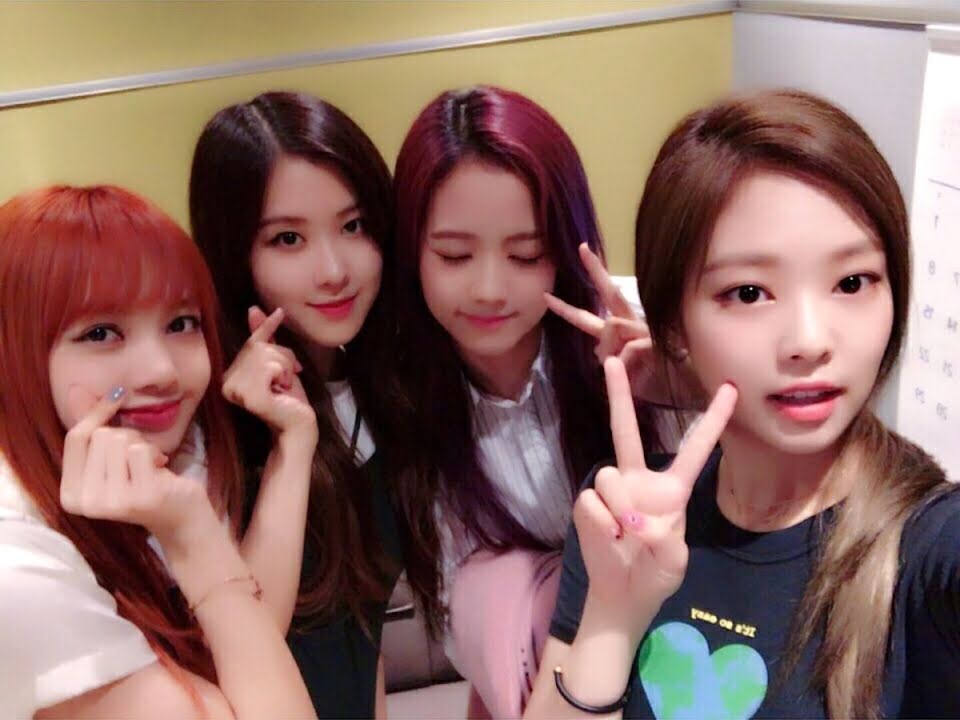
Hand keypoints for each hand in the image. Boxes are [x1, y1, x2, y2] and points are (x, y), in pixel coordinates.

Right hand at [59, 387, 215, 548]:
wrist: (179, 516)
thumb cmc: (144, 481)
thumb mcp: (112, 458)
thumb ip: (93, 429)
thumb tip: (77, 390)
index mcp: (70, 495)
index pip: (75, 437)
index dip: (96, 412)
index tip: (118, 395)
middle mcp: (85, 502)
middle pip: (101, 435)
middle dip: (127, 436)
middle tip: (140, 458)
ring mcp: (111, 502)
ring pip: (120, 439)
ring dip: (142, 445)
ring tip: (149, 465)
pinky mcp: (139, 497)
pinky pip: (139, 450)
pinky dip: (153, 453)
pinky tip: (159, 471)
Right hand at [222, 307, 315, 435]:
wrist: (300, 426)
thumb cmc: (291, 399)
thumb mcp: (280, 364)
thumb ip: (265, 340)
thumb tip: (253, 309)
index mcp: (230, 376)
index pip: (250, 343)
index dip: (266, 326)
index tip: (280, 313)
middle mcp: (226, 384)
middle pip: (260, 347)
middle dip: (284, 357)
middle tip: (288, 378)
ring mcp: (236, 392)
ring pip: (266, 355)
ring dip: (286, 367)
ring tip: (284, 386)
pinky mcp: (251, 397)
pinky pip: (270, 367)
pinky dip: (284, 374)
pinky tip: (282, 391)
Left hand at [546, 243, 690, 406]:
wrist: (688, 388)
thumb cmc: (657, 379)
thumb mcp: (625, 369)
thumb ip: (609, 355)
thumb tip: (596, 349)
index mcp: (626, 327)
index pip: (602, 304)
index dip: (584, 288)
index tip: (570, 266)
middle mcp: (636, 322)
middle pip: (611, 292)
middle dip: (596, 269)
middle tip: (582, 247)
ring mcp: (647, 328)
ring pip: (610, 325)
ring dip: (610, 354)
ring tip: (628, 374)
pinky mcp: (657, 339)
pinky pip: (627, 349)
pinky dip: (625, 368)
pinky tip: (638, 379)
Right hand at [573, 358, 735, 625]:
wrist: (622, 594)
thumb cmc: (656, 574)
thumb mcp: (674, 560)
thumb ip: (662, 536)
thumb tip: (633, 519)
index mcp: (672, 490)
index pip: (696, 448)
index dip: (713, 419)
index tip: (729, 387)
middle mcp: (638, 481)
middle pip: (626, 431)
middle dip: (619, 394)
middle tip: (611, 359)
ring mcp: (611, 491)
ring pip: (609, 477)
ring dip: (619, 510)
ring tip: (625, 537)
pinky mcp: (586, 505)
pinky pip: (592, 503)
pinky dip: (602, 526)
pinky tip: (609, 542)